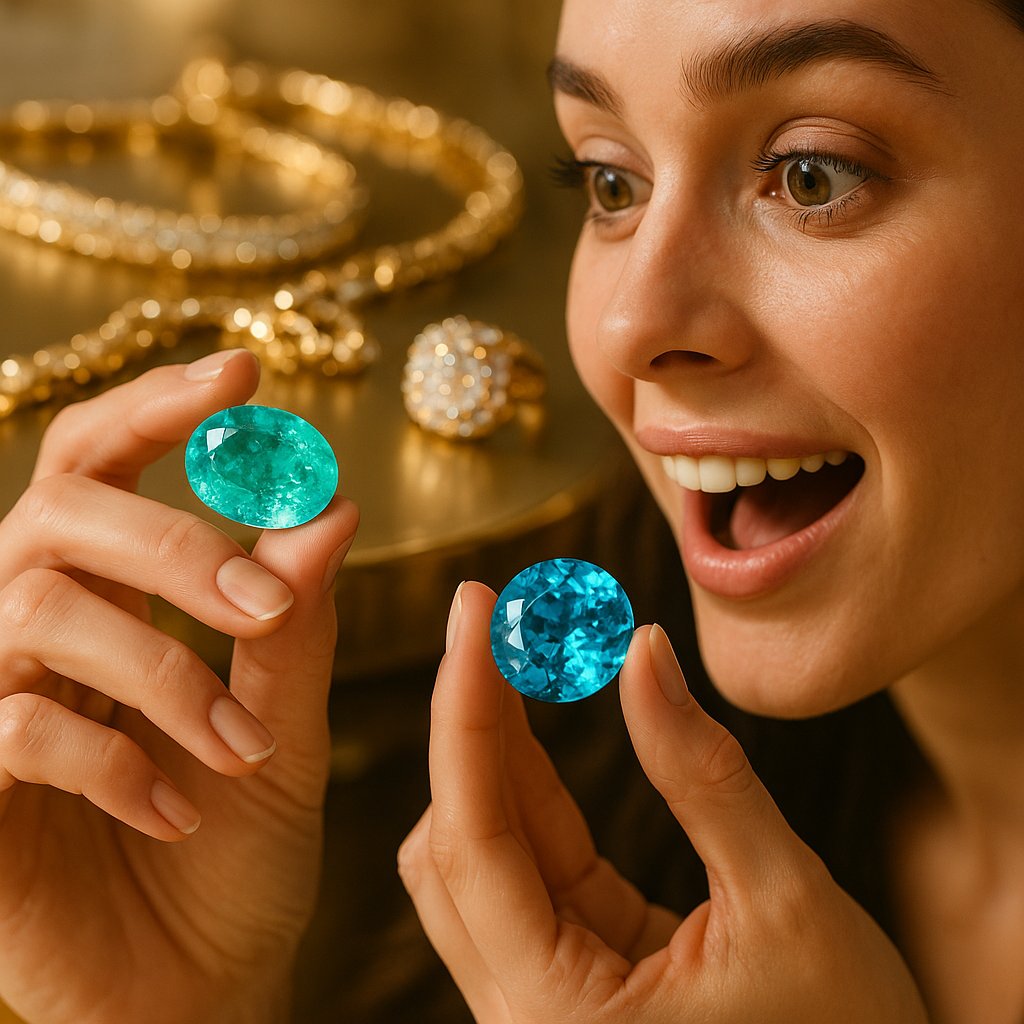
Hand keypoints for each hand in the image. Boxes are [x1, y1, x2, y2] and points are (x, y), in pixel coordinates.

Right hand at [0, 349, 356, 1023]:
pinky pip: (9, 729)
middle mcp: (36, 628)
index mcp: (112, 597)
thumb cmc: (237, 851)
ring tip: (243, 745)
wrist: (196, 986)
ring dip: (162, 670)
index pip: (103, 461)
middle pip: (61, 510)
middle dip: (173, 543)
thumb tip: (329, 507)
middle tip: (265, 607)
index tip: (244, 371)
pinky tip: (179, 805)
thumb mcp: (281, 728)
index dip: (159, 406)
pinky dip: (111, 761)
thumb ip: (292, 624)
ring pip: (37, 607)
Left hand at [399, 581, 927, 1022]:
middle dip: (470, 719)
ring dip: (494, 748)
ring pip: (482, 853)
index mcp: (561, 1021)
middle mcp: (527, 1019)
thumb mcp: (786, 904)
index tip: (474, 610)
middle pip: (455, 846)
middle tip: (492, 615)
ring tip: (513, 653)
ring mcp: (543, 998)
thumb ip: (703, 776)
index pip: (474, 843)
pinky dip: (531, 787)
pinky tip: (532, 719)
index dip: (465, 712)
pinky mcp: (572, 971)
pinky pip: (529, 867)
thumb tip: (643, 651)